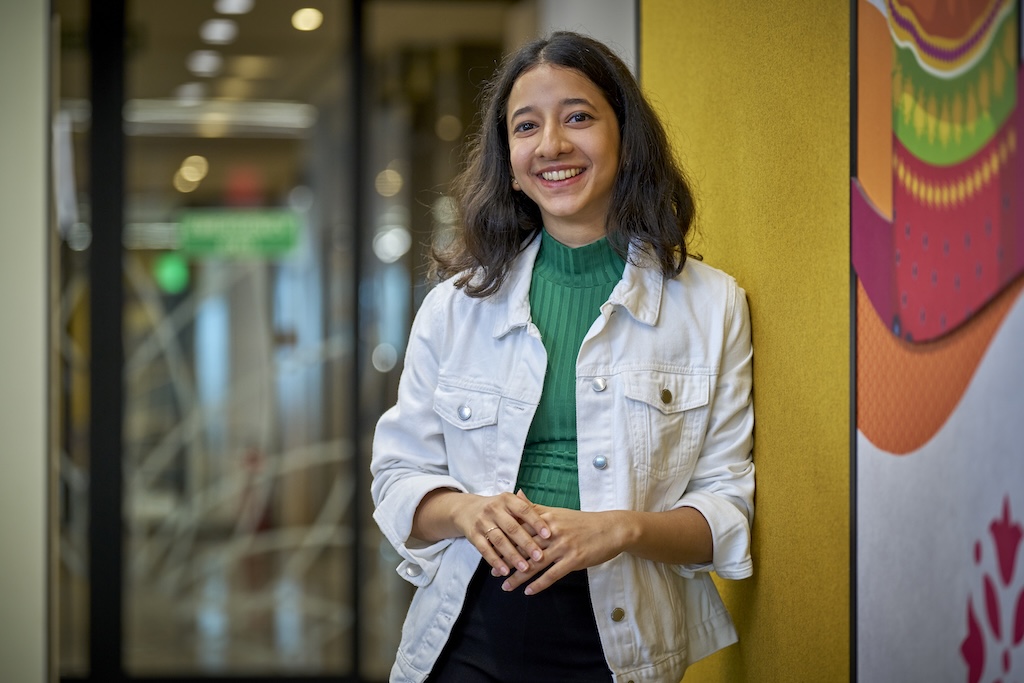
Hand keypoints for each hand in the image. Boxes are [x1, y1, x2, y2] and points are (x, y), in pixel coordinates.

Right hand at [445, 490, 551, 577]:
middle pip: (512, 528)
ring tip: (525, 568)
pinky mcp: (473, 535)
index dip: (536, 522)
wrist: (466, 510)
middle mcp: (494, 509)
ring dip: (512, 556)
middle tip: (540, 557)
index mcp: (507, 499)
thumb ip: (528, 509)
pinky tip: (505, 571)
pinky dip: (495, 561)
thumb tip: (550, 517)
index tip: (549, 535)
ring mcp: (482, 522)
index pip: (524, 510)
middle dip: (527, 543)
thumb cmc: (498, 509)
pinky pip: (485, 550)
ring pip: (499, 541)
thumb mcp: (510, 504)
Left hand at [499, 491, 628, 594]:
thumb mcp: (558, 512)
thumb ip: (535, 507)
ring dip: (519, 577)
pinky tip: (529, 592)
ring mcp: (564, 546)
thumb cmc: (583, 522)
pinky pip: (553, 574)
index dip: (504, 539)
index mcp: (547, 518)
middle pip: (524, 547)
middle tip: (493, 571)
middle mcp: (552, 531)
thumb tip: (517, 494)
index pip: (520, 528)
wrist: (611, 529)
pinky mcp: (574, 559)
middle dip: (507, 560)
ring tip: (505, 586)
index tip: (490, 548)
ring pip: (536, 563)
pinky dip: (539, 584)